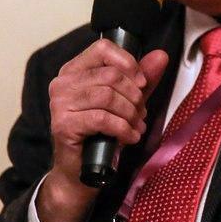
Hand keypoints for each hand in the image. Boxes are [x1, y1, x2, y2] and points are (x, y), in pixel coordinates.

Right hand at [37, 40, 169, 221]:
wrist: (81, 172)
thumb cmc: (101, 134)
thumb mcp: (126, 102)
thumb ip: (141, 79)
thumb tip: (161, 56)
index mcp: (74, 70)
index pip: (103, 48)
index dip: (128, 63)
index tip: (141, 83)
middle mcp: (62, 83)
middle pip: (110, 75)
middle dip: (134, 96)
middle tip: (140, 113)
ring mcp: (60, 104)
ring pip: (107, 96)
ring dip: (130, 113)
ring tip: (136, 126)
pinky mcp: (63, 125)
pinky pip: (102, 118)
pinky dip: (123, 128)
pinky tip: (129, 137)